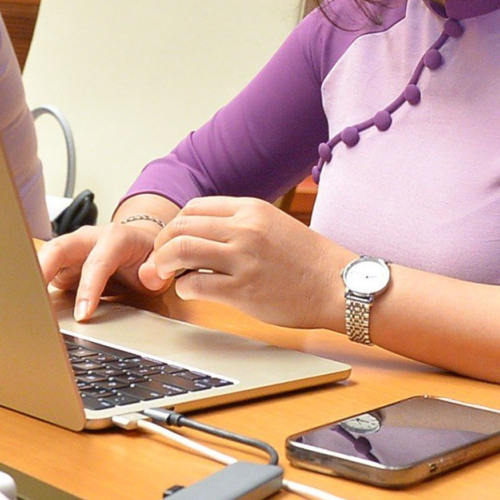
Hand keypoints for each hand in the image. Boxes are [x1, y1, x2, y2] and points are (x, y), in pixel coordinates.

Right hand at [39, 210, 171, 321]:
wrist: (138, 245)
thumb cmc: (145, 256)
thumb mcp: (158, 264)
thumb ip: (156, 271)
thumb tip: (148, 276)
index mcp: (114, 238)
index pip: (97, 263)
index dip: (88, 289)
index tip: (83, 315)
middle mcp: (87, 239)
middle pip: (58, 248)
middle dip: (42, 269)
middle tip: (31, 297)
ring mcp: (71, 250)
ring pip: (45, 258)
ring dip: (31, 278)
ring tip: (20, 304)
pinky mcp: (61, 264)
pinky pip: (43, 272)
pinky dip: (33, 286)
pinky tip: (26, 305)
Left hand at [137, 196, 352, 330]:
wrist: (340, 285)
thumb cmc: (309, 260)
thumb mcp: (274, 225)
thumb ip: (240, 224)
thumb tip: (202, 233)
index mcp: (251, 208)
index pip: (194, 207)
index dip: (175, 225)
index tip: (172, 240)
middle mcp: (245, 229)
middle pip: (181, 227)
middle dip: (162, 245)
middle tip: (160, 260)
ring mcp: (243, 259)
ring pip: (181, 251)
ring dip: (164, 264)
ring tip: (165, 275)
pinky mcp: (243, 290)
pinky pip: (196, 285)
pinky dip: (183, 288)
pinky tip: (189, 291)